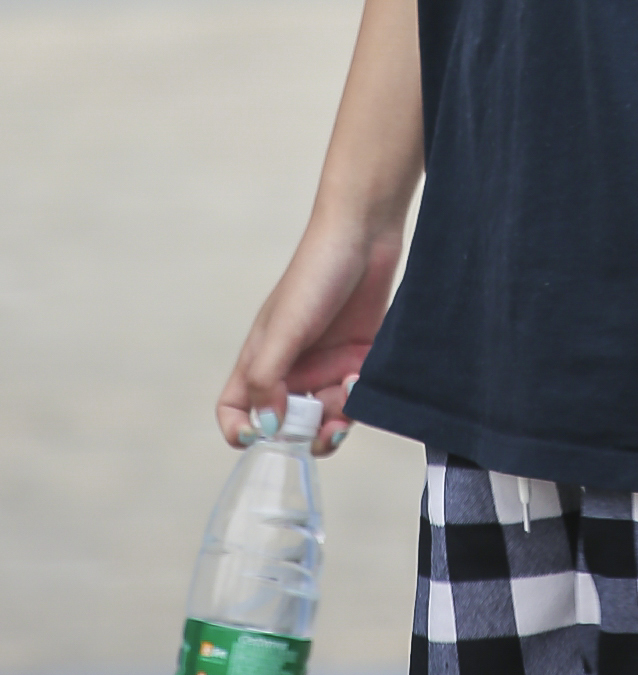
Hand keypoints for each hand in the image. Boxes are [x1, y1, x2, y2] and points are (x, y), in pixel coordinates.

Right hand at [217, 217, 401, 458]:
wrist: (366, 236)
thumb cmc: (316, 272)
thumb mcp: (286, 327)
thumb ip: (270, 378)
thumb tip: (267, 428)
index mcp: (260, 359)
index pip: (235, 408)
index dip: (240, 430)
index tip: (261, 438)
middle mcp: (291, 368)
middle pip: (285, 426)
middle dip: (302, 435)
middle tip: (322, 426)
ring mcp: (324, 366)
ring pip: (322, 419)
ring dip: (333, 420)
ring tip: (347, 394)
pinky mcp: (356, 361)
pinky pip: (352, 401)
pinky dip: (355, 401)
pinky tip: (359, 380)